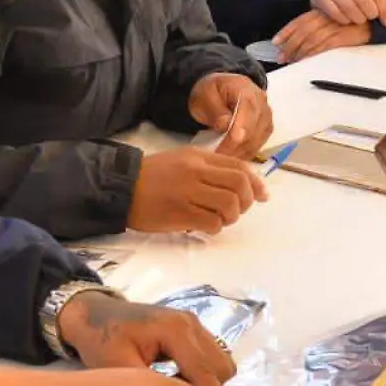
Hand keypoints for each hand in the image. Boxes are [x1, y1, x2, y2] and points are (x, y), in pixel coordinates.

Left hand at [58, 291, 237, 385]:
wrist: (91, 314)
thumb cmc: (101, 341)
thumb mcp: (119, 368)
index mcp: (174, 330)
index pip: (203, 373)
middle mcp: (190, 324)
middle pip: (221, 369)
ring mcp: (194, 324)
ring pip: (221, 363)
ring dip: (210, 385)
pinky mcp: (193, 329)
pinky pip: (211, 358)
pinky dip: (203, 376)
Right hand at [128, 148, 267, 234]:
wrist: (123, 187)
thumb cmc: (154, 175)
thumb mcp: (183, 160)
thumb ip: (210, 168)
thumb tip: (243, 183)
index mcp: (199, 157)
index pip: (239, 167)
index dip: (256, 183)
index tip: (263, 196)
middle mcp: (196, 172)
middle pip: (239, 185)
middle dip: (247, 201)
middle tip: (239, 210)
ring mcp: (188, 193)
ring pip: (229, 205)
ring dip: (232, 216)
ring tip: (221, 219)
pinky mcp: (180, 214)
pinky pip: (212, 223)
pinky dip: (216, 228)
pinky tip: (207, 226)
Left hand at [189, 73, 273, 159]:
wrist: (222, 90)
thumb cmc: (212, 92)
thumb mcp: (205, 95)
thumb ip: (215, 108)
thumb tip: (224, 124)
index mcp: (247, 91)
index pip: (247, 114)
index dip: (237, 133)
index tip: (223, 148)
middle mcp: (262, 104)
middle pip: (253, 131)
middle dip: (234, 147)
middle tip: (216, 158)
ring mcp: (266, 119)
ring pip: (256, 142)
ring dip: (238, 153)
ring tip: (220, 159)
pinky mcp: (265, 131)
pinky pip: (257, 146)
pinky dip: (243, 154)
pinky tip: (230, 158)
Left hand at [273, 11, 372, 62]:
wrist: (378, 23)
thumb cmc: (355, 24)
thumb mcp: (335, 21)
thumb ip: (320, 27)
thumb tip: (302, 42)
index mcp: (322, 12)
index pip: (299, 21)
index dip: (286, 31)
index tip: (276, 41)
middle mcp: (327, 17)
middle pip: (303, 31)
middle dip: (289, 45)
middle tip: (281, 56)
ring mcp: (336, 26)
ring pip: (311, 39)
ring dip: (299, 51)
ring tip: (291, 60)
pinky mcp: (345, 36)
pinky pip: (325, 45)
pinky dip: (314, 53)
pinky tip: (307, 60)